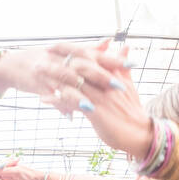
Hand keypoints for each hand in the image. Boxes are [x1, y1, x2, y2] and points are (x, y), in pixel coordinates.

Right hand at [0, 44, 122, 99]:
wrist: (11, 65)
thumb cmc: (43, 60)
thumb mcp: (66, 52)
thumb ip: (89, 49)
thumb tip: (110, 41)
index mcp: (71, 50)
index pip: (96, 53)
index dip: (114, 59)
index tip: (132, 64)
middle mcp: (61, 57)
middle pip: (84, 65)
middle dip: (102, 77)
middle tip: (119, 87)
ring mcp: (48, 70)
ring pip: (68, 81)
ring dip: (81, 94)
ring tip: (95, 106)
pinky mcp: (38, 84)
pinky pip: (52, 95)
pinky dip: (62, 104)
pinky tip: (72, 115)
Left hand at [41, 42, 152, 160]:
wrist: (141, 134)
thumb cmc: (133, 112)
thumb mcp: (129, 85)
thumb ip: (122, 67)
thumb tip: (125, 47)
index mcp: (112, 74)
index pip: (88, 54)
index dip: (69, 48)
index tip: (54, 45)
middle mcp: (105, 82)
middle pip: (77, 64)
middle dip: (57, 60)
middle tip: (40, 57)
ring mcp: (100, 96)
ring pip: (72, 81)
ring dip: (52, 76)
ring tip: (36, 73)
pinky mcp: (95, 112)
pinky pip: (72, 103)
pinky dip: (56, 100)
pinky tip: (43, 99)